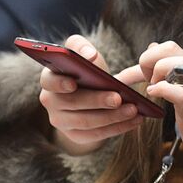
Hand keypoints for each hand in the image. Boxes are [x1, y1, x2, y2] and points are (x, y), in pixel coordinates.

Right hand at [40, 34, 145, 154]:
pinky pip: (96, 135)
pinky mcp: (75, 135)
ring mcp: (61, 121)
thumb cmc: (87, 70)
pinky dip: (117, 128)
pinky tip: (134, 121)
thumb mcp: (83, 54)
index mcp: (50, 78)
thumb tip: (89, 55)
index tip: (73, 83)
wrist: (91, 94)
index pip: (48, 81)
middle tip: (118, 98)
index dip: (59, 83)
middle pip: (72, 103)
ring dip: (112, 117)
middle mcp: (51, 102)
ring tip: (133, 109)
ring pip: (86, 122)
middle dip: (97, 101)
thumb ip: (82, 47)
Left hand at [141, 41, 182, 173]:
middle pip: (172, 48)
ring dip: (157, 72)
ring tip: (153, 89)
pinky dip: (164, 89)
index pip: (169, 48)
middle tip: (146, 82)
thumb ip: (167, 70)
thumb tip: (152, 46)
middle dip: (149, 59)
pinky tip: (153, 93)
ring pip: (179, 64)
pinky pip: (181, 95)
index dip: (147, 56)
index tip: (137, 75)